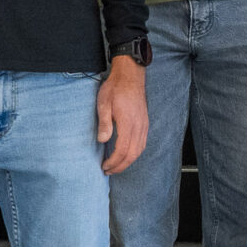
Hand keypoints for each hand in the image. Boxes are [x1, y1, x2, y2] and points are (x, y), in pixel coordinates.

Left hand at [99, 56, 148, 174]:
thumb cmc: (115, 88)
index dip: (114, 162)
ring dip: (128, 161)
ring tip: (116, 166)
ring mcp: (143, 125)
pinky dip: (135, 153)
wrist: (130, 76)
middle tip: (108, 171)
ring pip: (139, 150)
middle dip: (120, 166)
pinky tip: (127, 154)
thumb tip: (102, 140)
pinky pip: (142, 143)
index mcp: (128, 123)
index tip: (104, 166)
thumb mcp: (104, 103)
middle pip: (132, 154)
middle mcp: (138, 126)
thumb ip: (104, 123)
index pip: (122, 150)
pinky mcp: (144, 123)